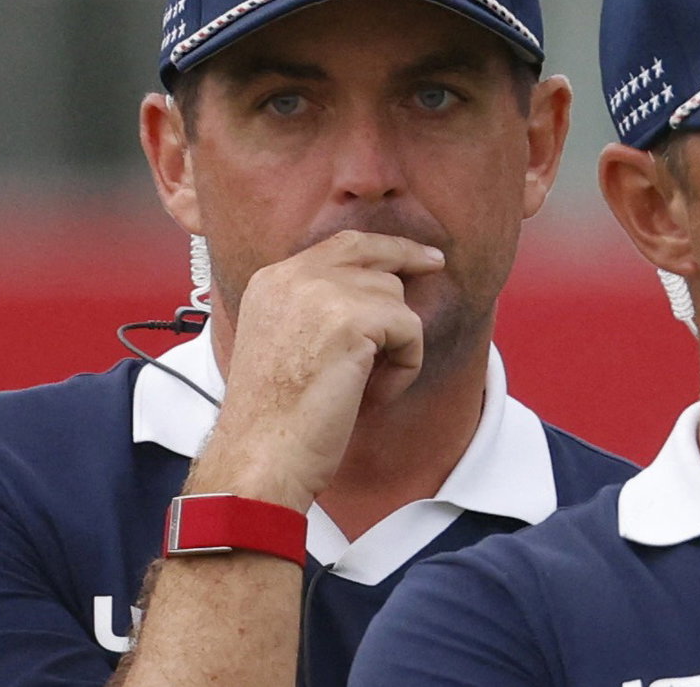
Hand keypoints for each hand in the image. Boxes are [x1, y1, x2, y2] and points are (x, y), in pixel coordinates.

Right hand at [191, 230, 445, 508]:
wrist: (262, 455)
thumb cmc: (276, 419)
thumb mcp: (285, 343)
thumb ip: (316, 308)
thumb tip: (379, 289)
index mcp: (272, 281)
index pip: (340, 245)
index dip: (382, 247)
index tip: (415, 255)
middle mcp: (292, 276)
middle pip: (371, 254)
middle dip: (409, 258)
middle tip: (437, 265)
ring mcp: (320, 293)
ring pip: (395, 297)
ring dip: (394, 344)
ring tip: (365, 386)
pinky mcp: (352, 319)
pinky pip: (410, 329)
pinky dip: (405, 366)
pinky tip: (374, 395)